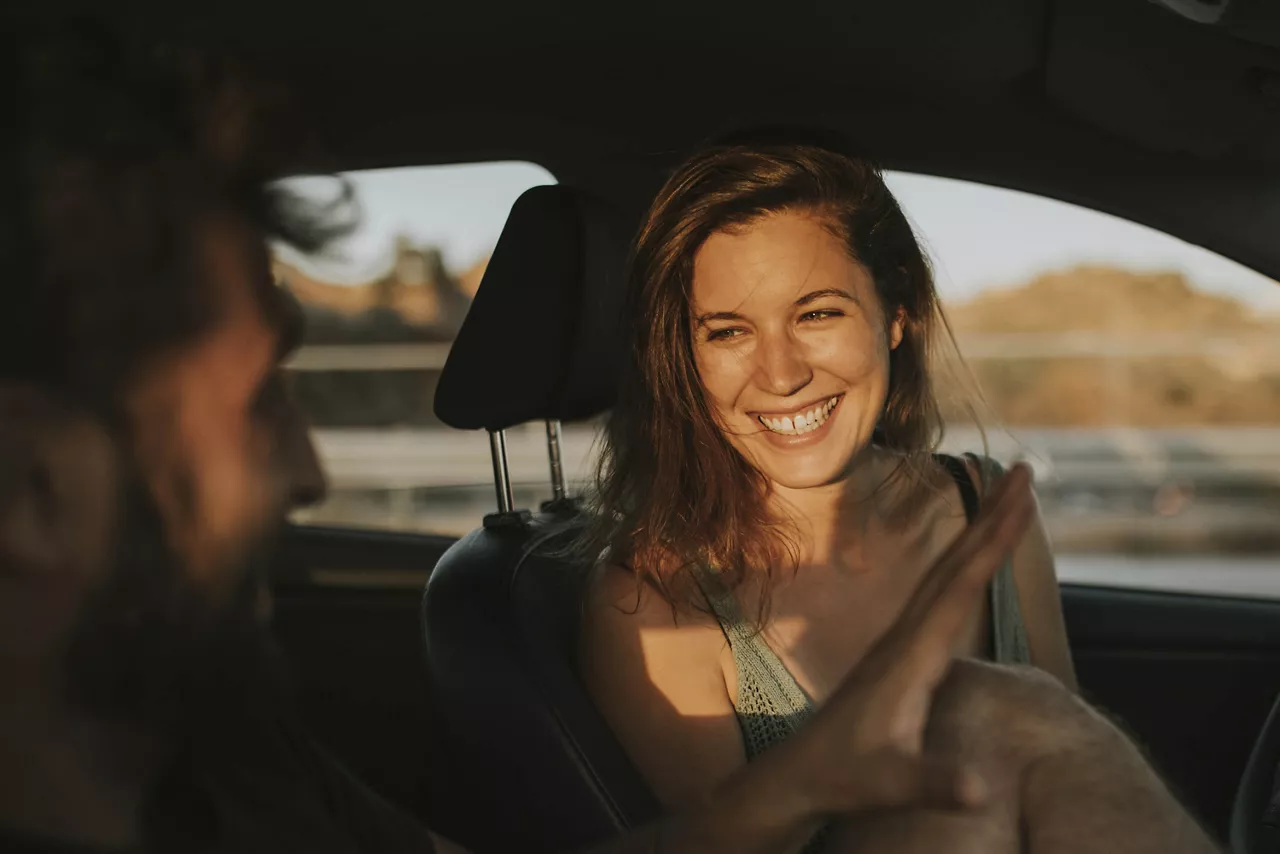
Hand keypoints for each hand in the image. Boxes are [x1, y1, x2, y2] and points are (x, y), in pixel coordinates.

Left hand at [790, 462, 1035, 814]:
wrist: (800, 774)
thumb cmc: (844, 777)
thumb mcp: (891, 784)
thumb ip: (934, 783)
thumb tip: (980, 791)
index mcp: (910, 656)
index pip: (959, 587)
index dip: (992, 543)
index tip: (1019, 501)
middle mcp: (905, 636)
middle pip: (954, 563)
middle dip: (991, 516)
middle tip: (1022, 470)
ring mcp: (900, 640)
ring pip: (944, 573)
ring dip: (977, 533)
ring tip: (1006, 498)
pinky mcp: (899, 651)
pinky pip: (937, 593)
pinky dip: (962, 564)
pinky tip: (971, 559)